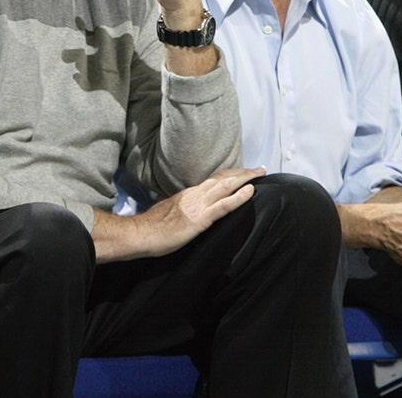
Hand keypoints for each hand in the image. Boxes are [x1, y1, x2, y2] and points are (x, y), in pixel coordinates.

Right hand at [93, 167, 263, 261]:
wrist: (141, 233)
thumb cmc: (152, 226)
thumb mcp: (168, 210)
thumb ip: (181, 206)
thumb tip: (186, 207)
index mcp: (188, 194)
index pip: (213, 180)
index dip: (230, 174)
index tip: (243, 171)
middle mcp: (195, 195)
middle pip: (223, 178)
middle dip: (243, 172)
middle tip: (259, 168)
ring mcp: (198, 205)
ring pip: (226, 187)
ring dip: (245, 179)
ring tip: (260, 174)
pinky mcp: (200, 219)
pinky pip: (224, 206)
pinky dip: (239, 197)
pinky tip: (250, 191)